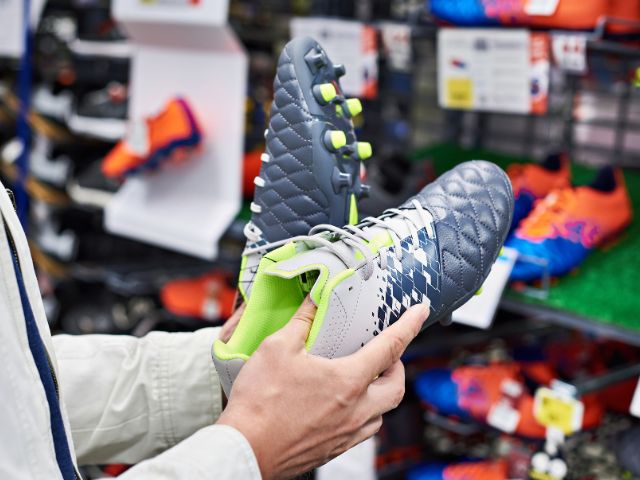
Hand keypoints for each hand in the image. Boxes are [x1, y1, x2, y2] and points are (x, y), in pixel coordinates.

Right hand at [216, 296, 429, 479]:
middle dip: (398, 366)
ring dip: (381, 393)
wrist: (245, 449)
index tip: (420, 312)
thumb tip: (314, 300)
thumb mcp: (277, 347)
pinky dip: (364, 414)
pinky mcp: (334, 449)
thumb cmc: (260, 402)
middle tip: (386, 354)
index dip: (409, 325)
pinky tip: (343, 406)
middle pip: (397, 387)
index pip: (391, 346)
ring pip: (382, 413)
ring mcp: (346, 433)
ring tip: (363, 379)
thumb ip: (302, 321)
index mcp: (348, 381)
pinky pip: (363, 430)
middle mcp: (356, 410)